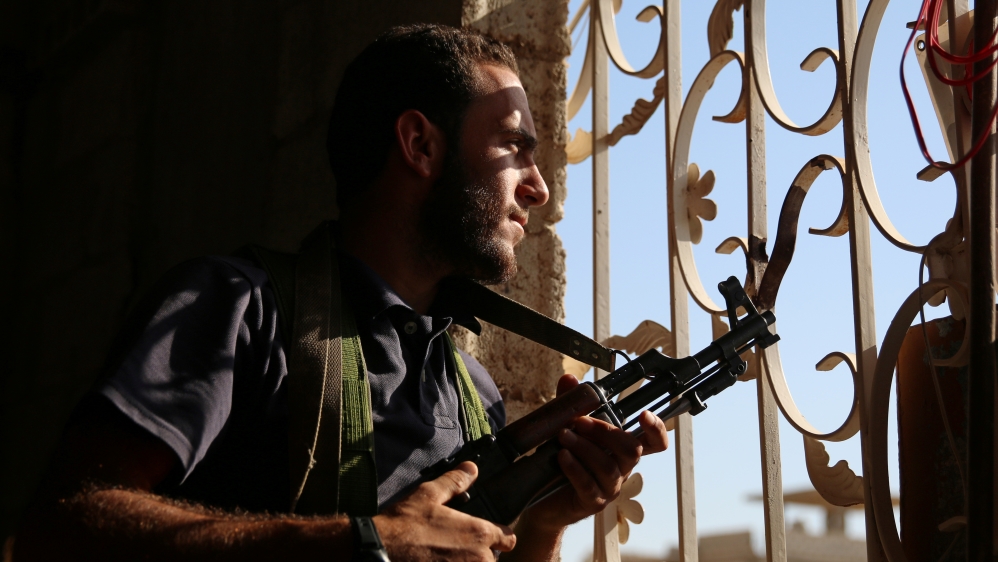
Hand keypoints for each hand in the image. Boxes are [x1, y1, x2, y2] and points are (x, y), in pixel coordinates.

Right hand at [374, 462, 515, 560]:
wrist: (380, 552)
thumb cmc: (404, 525)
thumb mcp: (429, 495)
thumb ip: (455, 482)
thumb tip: (472, 469)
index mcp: (478, 533)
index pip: (507, 539)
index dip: (499, 536)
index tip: (489, 535)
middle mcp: (478, 559)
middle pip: (491, 558)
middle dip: (477, 553)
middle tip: (454, 546)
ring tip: (444, 556)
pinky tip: (435, 561)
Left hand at [521, 375, 668, 530]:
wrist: (545, 501)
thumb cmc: (562, 462)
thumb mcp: (566, 429)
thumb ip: (571, 405)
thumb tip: (569, 379)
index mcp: (620, 450)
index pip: (652, 442)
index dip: (657, 429)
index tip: (645, 414)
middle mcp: (621, 469)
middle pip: (631, 449)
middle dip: (605, 431)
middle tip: (579, 421)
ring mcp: (609, 487)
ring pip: (608, 466)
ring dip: (584, 447)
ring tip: (563, 436)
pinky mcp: (593, 502)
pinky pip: (589, 485)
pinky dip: (575, 468)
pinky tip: (562, 457)